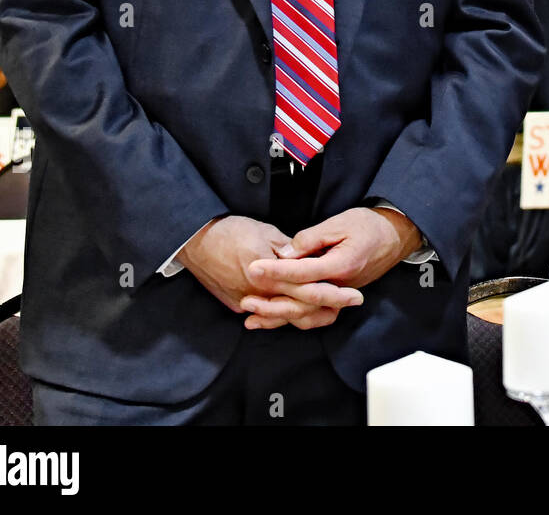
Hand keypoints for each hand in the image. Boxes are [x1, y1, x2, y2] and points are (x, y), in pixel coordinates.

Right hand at [178, 215, 363, 330]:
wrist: (195, 241)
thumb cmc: (229, 231)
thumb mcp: (264, 231)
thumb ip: (289, 248)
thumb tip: (306, 257)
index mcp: (269, 274)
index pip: (308, 289)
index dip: (333, 293)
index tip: (353, 294)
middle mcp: (258, 293)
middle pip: (299, 309)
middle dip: (328, 308)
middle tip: (351, 303)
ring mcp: (246, 302)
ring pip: (284, 317)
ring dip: (309, 316)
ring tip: (332, 312)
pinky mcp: (237, 304)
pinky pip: (267, 316)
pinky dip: (285, 316)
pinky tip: (299, 315)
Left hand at [241, 207, 421, 328]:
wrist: (396, 236)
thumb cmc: (369, 225)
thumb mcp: (340, 222)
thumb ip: (311, 238)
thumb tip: (285, 253)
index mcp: (342, 264)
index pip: (303, 272)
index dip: (276, 271)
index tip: (253, 268)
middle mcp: (341, 286)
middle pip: (302, 302)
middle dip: (270, 301)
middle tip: (245, 299)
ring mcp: (340, 295)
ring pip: (306, 315)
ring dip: (277, 317)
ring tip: (250, 316)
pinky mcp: (337, 298)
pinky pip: (313, 315)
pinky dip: (291, 318)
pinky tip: (271, 319)